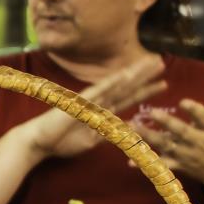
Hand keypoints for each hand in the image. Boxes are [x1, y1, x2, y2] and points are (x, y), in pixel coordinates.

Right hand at [21, 53, 165, 161]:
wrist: (40, 141)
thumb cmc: (61, 141)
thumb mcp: (92, 141)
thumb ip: (109, 135)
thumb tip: (126, 131)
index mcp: (102, 112)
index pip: (128, 98)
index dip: (145, 91)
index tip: (162, 84)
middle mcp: (99, 102)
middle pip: (127, 87)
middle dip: (145, 77)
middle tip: (163, 62)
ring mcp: (91, 100)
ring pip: (119, 84)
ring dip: (136, 74)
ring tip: (154, 62)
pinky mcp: (80, 102)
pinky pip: (99, 91)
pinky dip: (113, 83)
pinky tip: (126, 75)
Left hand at [142, 76, 203, 188]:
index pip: (203, 117)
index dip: (193, 110)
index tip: (182, 102)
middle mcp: (200, 141)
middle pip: (182, 131)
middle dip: (167, 123)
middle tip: (151, 112)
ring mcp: (188, 154)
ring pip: (167, 145)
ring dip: (149, 137)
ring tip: (133, 128)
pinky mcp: (180, 164)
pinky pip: (162, 164)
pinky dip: (147, 164)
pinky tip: (131, 161)